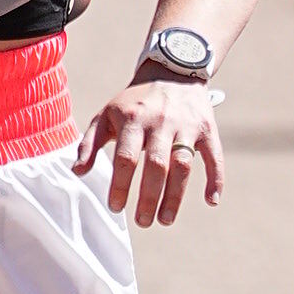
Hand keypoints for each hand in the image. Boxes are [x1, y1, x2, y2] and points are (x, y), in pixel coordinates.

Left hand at [76, 76, 222, 227]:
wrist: (172, 71)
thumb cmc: (133, 102)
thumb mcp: (106, 115)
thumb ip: (89, 143)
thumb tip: (78, 172)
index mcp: (133, 119)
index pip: (126, 158)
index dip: (121, 185)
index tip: (116, 207)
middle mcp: (161, 121)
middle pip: (156, 165)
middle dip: (149, 197)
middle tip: (143, 221)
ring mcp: (186, 125)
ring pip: (183, 165)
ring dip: (175, 196)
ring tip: (165, 219)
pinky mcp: (207, 128)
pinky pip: (214, 156)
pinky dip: (216, 179)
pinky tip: (212, 201)